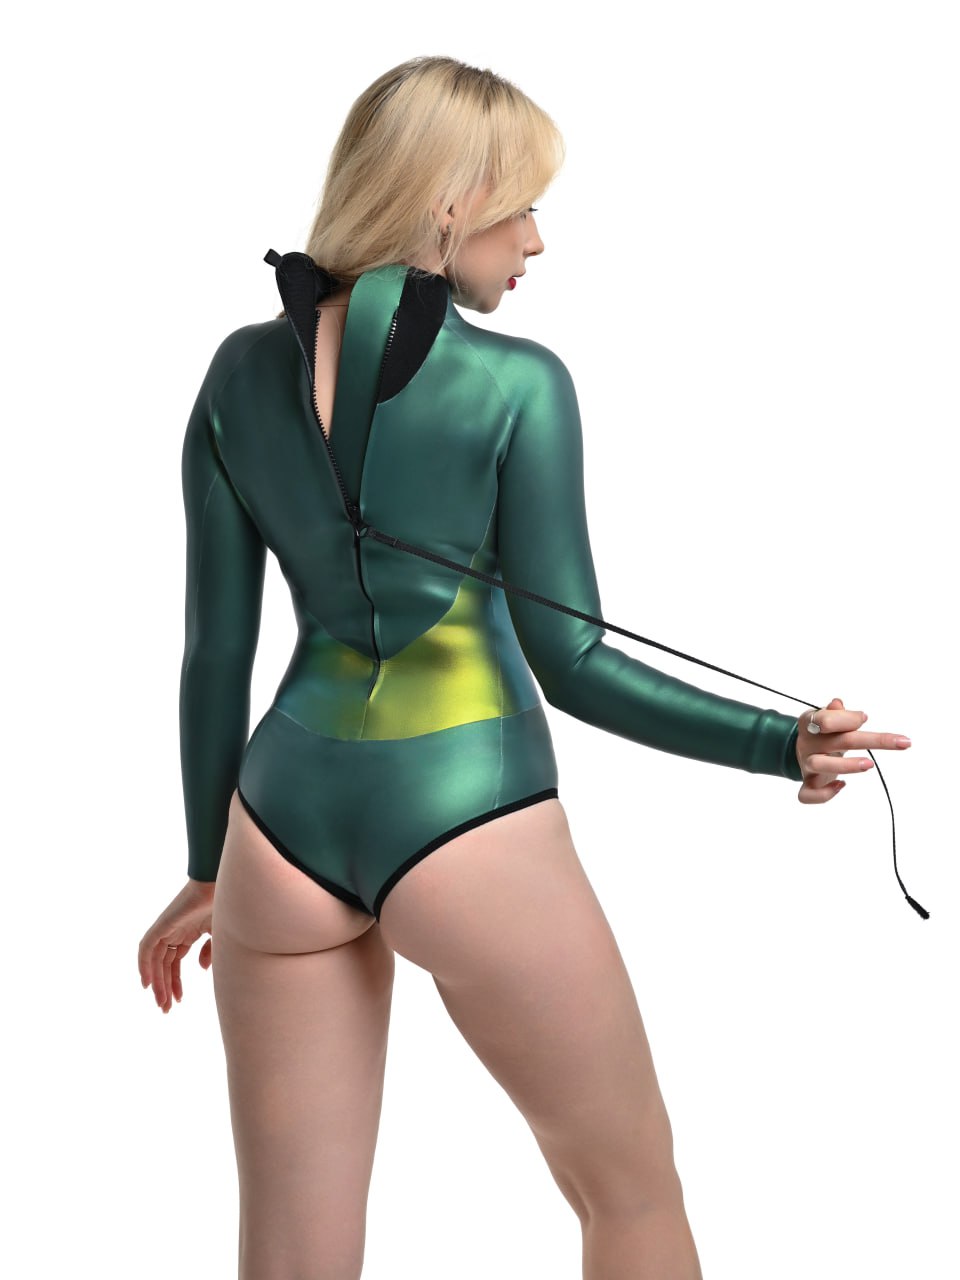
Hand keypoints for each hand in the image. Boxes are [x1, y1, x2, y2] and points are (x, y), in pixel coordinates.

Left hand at [138, 879, 216, 1012]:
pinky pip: (147, 948)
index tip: (178, 1000)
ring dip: (157, 982)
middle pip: (163, 965)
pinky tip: (148, 984)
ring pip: (154, 960)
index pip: (175, 963)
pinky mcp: (163, 924)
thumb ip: (210, 952)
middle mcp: (175, 932)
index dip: (174, 982)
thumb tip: (202, 969)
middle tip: (165, 1009)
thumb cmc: (227, 906)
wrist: (226, 887)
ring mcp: (168, 928)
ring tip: (161, 1003)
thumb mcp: (220, 936)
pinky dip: (144, 965)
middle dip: (164, 987)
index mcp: (188, 933)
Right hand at [795, 696, 911, 803]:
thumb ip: (836, 713)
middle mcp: (807, 743)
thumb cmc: (825, 732)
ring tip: (870, 764)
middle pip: (837, 741)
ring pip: (819, 765)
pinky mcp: (809, 784)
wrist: (805, 749)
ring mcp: (806, 764)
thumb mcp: (829, 717)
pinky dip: (824, 794)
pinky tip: (842, 786)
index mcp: (810, 723)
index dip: (847, 719)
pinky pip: (808, 794)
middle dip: (872, 740)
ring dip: (846, 765)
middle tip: (902, 742)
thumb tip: (839, 704)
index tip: (865, 718)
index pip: (825, 720)